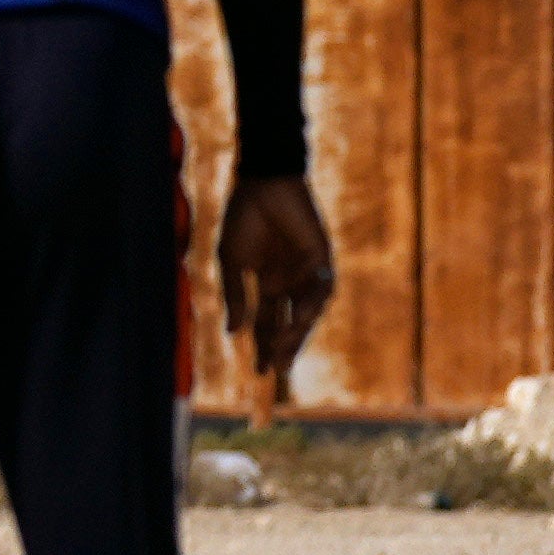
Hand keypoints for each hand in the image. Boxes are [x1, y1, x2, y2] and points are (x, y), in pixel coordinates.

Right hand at [216, 172, 337, 390]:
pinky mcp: (322, 258)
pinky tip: (300, 314)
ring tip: (285, 347)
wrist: (261, 183)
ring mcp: (307, 271)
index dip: (264, 346)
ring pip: (308, 310)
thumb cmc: (243, 217)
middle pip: (290, 322)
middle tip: (276, 368)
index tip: (260, 372)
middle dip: (284, 346)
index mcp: (266, 282)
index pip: (267, 322)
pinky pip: (322, 287)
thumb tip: (232, 332)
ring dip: (298, 330)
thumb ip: (234, 295)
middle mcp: (289, 281)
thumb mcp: (231, 260)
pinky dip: (312, 302)